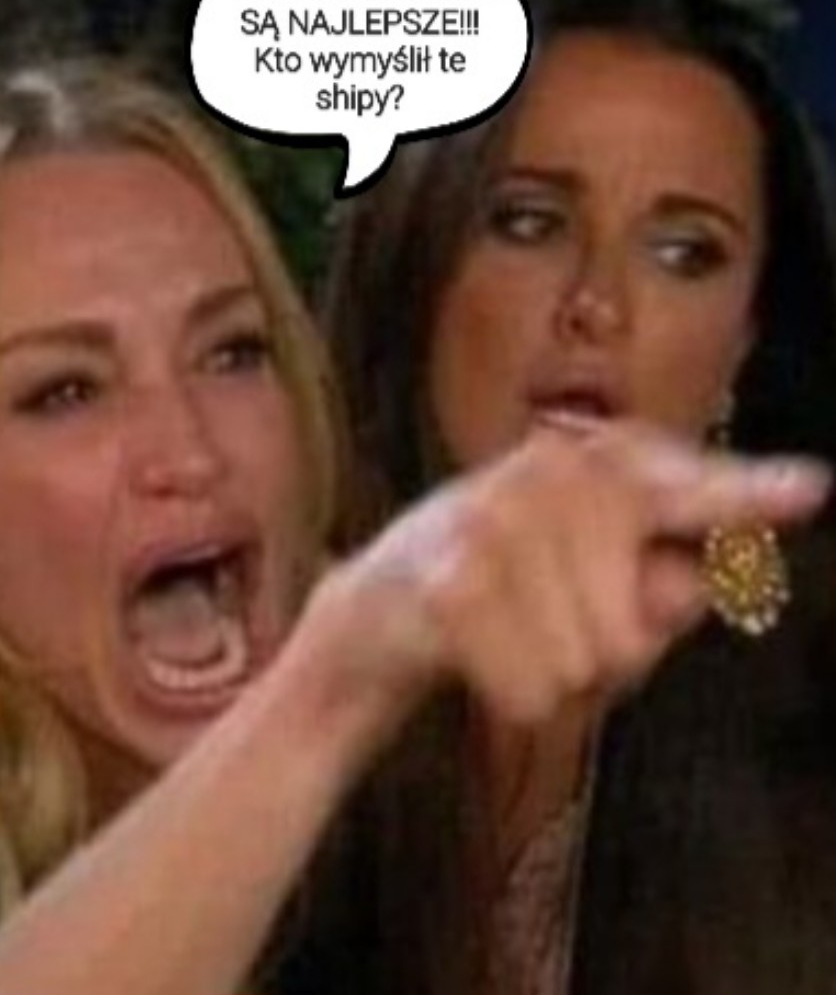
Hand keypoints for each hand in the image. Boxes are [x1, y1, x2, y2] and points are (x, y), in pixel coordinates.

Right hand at [319, 420, 828, 726]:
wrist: (373, 613)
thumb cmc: (502, 596)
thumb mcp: (589, 585)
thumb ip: (660, 587)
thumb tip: (691, 585)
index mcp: (590, 467)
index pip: (679, 488)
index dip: (743, 491)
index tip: (809, 488)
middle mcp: (543, 476)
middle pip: (636, 630)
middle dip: (602, 654)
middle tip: (543, 624)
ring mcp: (492, 521)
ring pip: (587, 667)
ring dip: (555, 679)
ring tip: (508, 637)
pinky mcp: (449, 583)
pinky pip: (532, 694)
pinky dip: (513, 698)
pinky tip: (475, 657)